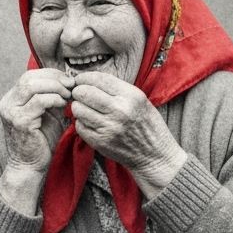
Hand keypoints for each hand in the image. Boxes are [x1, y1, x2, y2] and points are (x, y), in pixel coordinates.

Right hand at [0, 69, 74, 172]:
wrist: (30, 166)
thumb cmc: (40, 142)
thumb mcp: (46, 114)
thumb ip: (50, 97)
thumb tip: (66, 82)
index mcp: (11, 100)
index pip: (29, 76)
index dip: (50, 74)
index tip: (68, 80)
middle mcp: (7, 104)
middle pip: (29, 77)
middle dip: (54, 78)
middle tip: (71, 85)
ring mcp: (11, 112)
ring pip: (32, 86)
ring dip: (54, 87)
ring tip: (67, 95)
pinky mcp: (19, 122)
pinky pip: (39, 101)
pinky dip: (54, 99)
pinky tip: (62, 105)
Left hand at [70, 72, 186, 195]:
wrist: (154, 154)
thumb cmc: (147, 124)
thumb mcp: (140, 100)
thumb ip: (117, 89)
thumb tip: (90, 79)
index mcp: (131, 96)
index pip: (98, 79)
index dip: (84, 77)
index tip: (80, 79)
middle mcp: (120, 110)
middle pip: (84, 93)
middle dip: (78, 92)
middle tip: (79, 95)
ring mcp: (109, 127)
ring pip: (78, 109)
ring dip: (78, 108)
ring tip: (85, 109)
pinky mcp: (100, 142)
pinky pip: (79, 126)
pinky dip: (81, 123)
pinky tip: (90, 123)